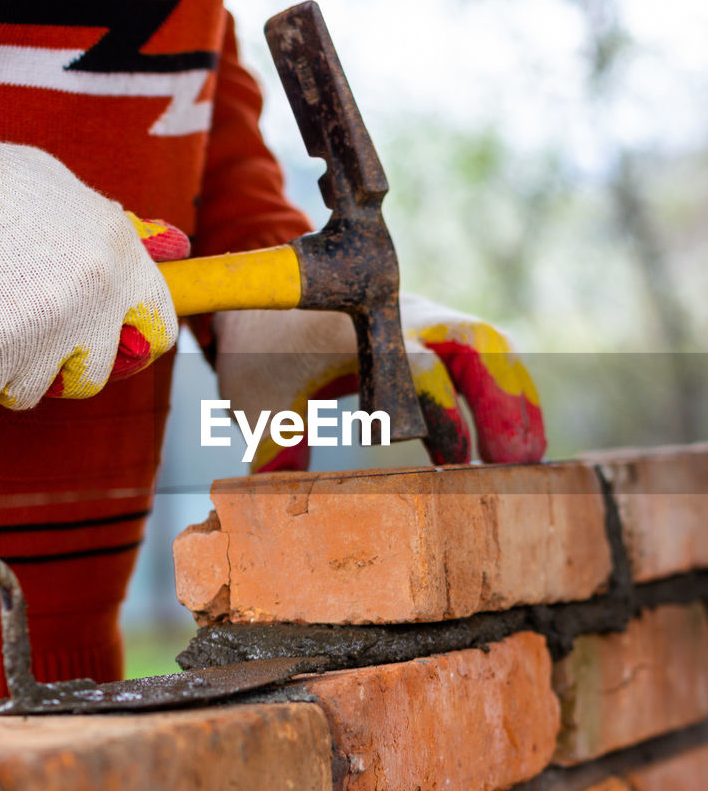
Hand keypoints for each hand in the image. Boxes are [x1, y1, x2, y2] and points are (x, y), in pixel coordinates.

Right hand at [0, 134, 188, 408]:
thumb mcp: (70, 193)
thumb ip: (114, 232)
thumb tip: (172, 246)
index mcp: (120, 258)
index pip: (158, 327)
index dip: (133, 341)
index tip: (114, 343)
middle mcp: (92, 302)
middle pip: (94, 373)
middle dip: (62, 364)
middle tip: (30, 341)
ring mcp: (43, 335)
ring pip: (33, 390)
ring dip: (6, 372)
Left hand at [213, 295, 544, 471]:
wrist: (266, 290)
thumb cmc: (262, 354)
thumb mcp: (258, 403)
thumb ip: (274, 448)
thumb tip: (274, 500)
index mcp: (357, 332)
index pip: (414, 368)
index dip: (440, 415)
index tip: (452, 464)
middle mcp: (401, 316)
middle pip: (472, 345)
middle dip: (499, 404)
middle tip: (516, 465)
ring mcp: (426, 315)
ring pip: (490, 345)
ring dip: (515, 398)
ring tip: (531, 459)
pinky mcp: (437, 325)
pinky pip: (489, 349)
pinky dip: (510, 387)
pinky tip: (522, 437)